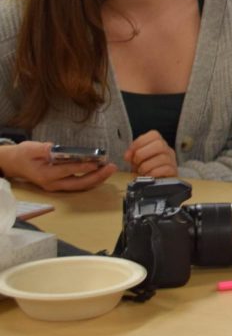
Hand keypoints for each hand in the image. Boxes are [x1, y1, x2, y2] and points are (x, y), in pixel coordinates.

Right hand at [0, 140, 115, 191]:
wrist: (16, 164)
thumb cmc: (23, 155)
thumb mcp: (31, 148)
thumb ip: (43, 149)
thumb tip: (55, 148)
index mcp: (45, 174)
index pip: (67, 171)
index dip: (82, 167)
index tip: (96, 163)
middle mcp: (53, 184)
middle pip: (78, 183)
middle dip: (96, 176)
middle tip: (111, 167)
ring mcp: (57, 186)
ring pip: (80, 186)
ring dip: (97, 179)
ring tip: (110, 169)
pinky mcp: (61, 185)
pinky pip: (79, 185)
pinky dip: (91, 179)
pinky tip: (102, 172)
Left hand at [123, 130, 177, 177]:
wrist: (154, 182)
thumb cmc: (145, 168)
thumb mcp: (137, 159)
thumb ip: (132, 154)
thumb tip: (127, 156)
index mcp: (158, 143)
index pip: (153, 135)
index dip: (139, 143)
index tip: (129, 154)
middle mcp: (167, 150)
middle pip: (159, 144)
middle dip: (142, 154)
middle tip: (136, 163)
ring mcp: (172, 160)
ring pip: (162, 158)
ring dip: (146, 166)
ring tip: (141, 171)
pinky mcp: (173, 172)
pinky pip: (166, 169)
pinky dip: (153, 173)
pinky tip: (148, 176)